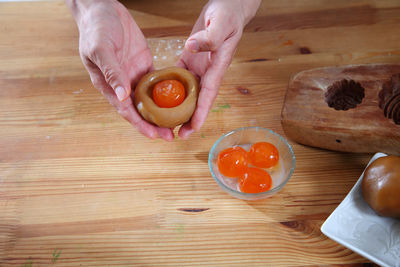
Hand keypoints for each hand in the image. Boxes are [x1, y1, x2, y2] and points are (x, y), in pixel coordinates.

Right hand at [66, 0, 173, 140]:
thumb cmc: (96, 28)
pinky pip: (156, 83)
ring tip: (176, 124)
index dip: (139, 124)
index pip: (125, 110)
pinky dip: (165, 93)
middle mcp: (122, 84)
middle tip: (170, 136)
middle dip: (154, 125)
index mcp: (108, 85)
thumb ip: (112, 72)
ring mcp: (133, 75)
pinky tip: (176, 101)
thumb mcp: (101, 49)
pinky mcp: (143, 65)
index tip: (153, 135)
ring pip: (149, 100)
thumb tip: (123, 96)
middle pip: (140, 110)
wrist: (102, 8)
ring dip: (161, 113)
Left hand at [177, 0, 260, 138]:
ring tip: (168, 123)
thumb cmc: (228, 14)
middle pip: (198, 101)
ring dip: (180, 109)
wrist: (228, 7)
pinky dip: (171, 89)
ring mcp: (199, 67)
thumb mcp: (220, 24)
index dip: (201, 113)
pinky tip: (160, 97)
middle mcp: (208, 71)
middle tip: (179, 135)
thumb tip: (191, 48)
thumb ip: (209, 38)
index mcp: (217, 67)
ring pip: (188, 93)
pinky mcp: (190, 60)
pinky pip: (179, 77)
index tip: (193, 128)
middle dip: (191, 119)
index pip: (208, 95)